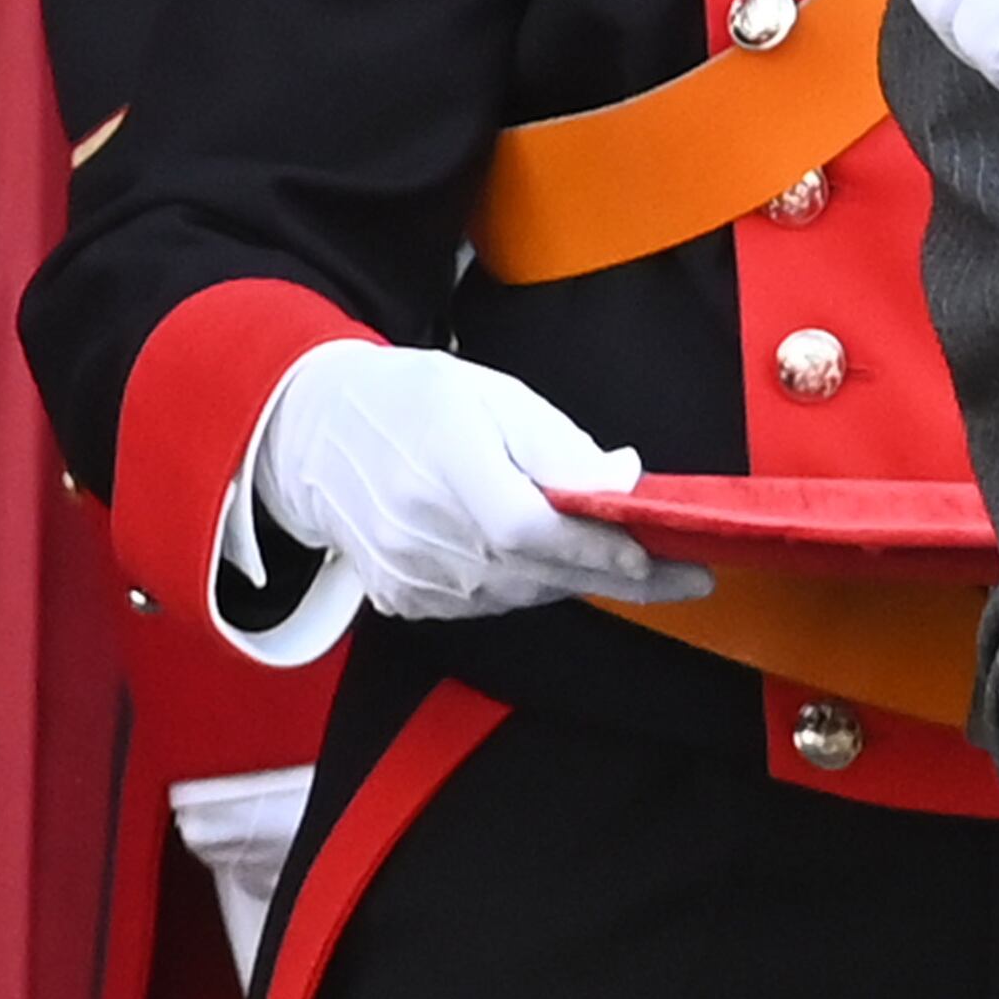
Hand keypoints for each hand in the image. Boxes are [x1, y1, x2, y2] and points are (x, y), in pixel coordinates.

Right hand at [249, 342, 708, 620]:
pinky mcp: (403, 598)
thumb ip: (561, 444)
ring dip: (572, 575)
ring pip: (520, 593)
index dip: (598, 548)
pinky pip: (488, 603)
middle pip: (537, 571)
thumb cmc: (412, 401)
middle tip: (683, 571)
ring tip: (611, 550)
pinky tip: (536, 555)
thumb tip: (623, 481)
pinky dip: (525, 583)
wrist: (315, 432)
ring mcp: (407, 573)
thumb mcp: (494, 395)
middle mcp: (420, 530)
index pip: (532, 527)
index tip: (658, 557)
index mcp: (445, 465)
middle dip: (614, 572)